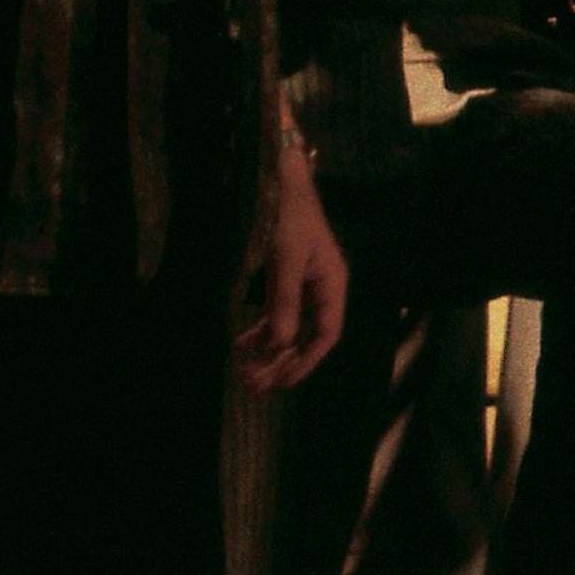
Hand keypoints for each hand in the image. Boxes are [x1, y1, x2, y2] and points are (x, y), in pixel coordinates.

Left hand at [239, 145, 347, 390]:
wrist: (285, 187)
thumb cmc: (290, 219)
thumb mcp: (286, 260)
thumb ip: (284, 302)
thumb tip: (278, 345)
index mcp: (333, 286)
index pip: (326, 334)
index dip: (306, 362)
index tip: (283, 383)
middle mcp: (322, 291)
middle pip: (306, 337)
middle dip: (282, 363)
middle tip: (255, 386)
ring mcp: (305, 287)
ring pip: (290, 329)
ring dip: (269, 351)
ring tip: (245, 372)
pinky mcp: (288, 281)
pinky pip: (277, 314)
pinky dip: (260, 330)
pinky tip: (241, 343)